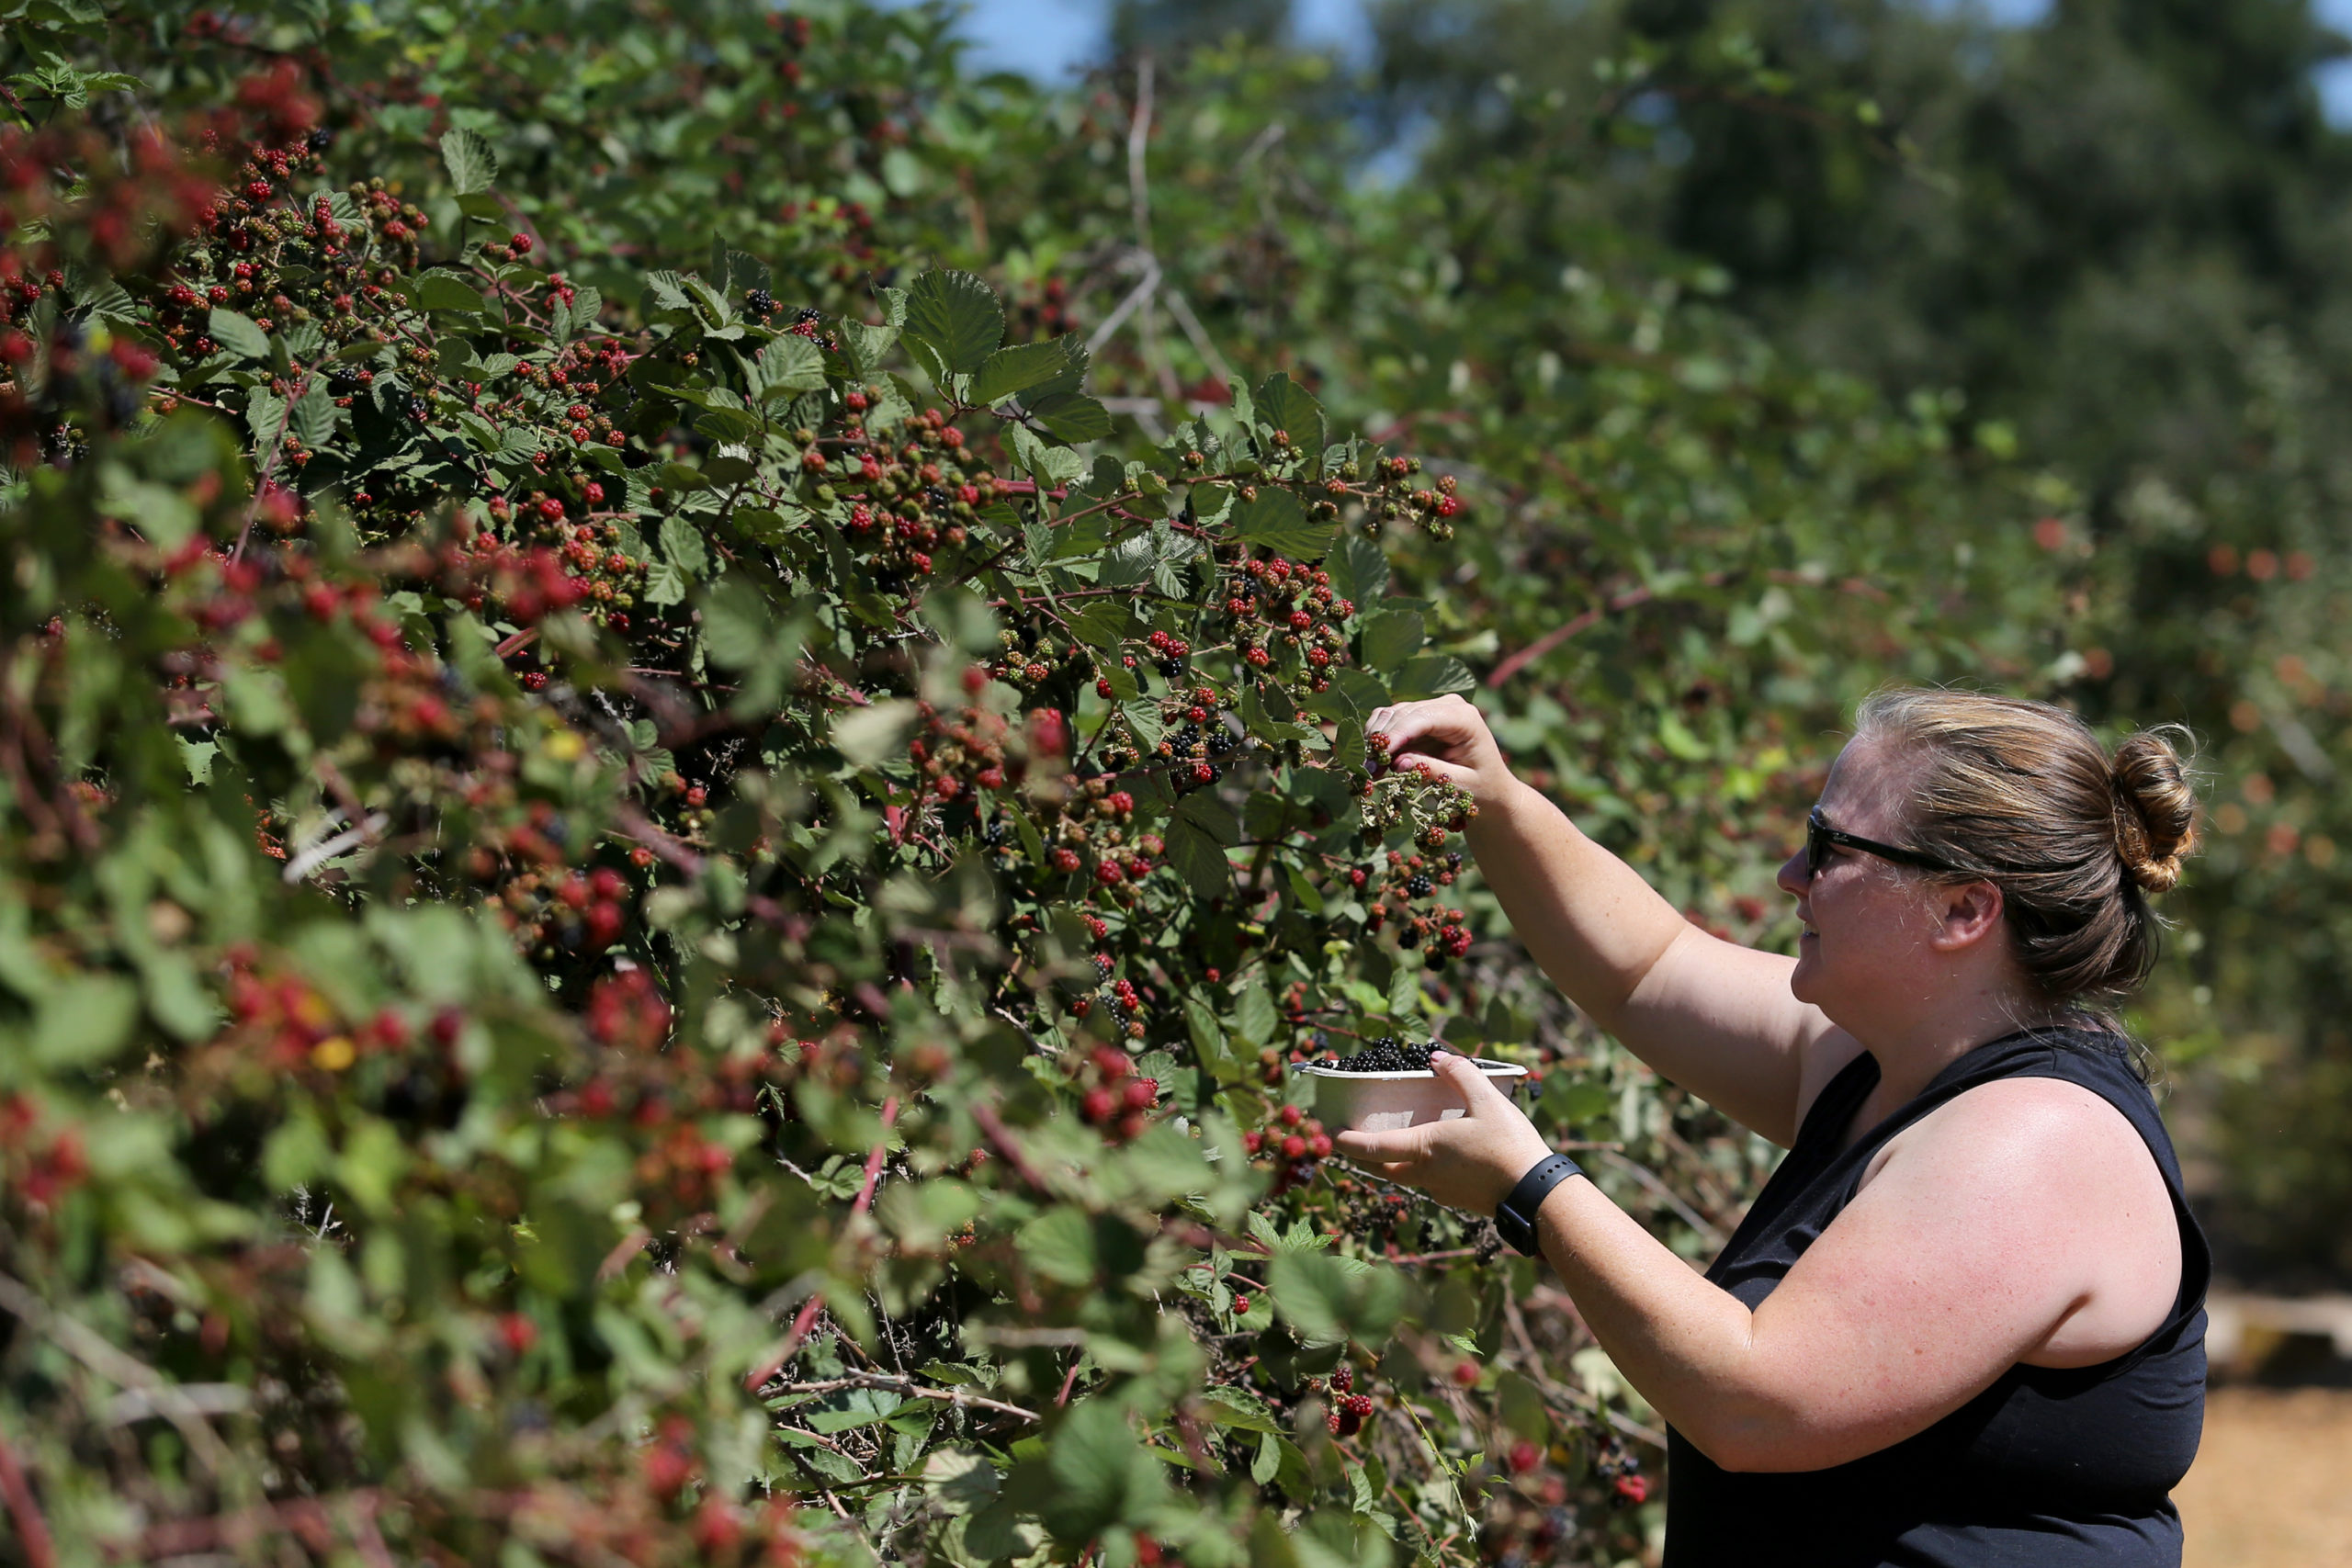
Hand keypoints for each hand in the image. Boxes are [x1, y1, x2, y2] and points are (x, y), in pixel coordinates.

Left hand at [1332, 1050, 1554, 1214]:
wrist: (1535, 1195)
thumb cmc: (1509, 1146)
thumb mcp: (1487, 1100)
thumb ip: (1460, 1074)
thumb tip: (1437, 1058)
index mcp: (1423, 1149)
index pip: (1371, 1147)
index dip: (1347, 1141)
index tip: (1331, 1133)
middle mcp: (1424, 1174)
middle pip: (1384, 1167)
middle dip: (1368, 1154)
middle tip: (1360, 1138)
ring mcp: (1440, 1191)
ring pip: (1407, 1177)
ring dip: (1396, 1162)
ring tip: (1400, 1141)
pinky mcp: (1458, 1200)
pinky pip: (1430, 1183)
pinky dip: (1423, 1169)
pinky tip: (1440, 1155)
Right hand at [1363, 694, 1519, 810]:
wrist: (1490, 788)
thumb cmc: (1482, 789)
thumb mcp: (1462, 785)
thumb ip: (1433, 771)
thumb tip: (1399, 762)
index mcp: (1464, 717)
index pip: (1423, 717)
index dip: (1397, 734)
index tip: (1378, 756)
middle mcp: (1448, 705)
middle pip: (1403, 713)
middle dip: (1382, 740)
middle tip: (1367, 770)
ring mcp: (1432, 708)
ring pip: (1391, 714)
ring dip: (1376, 740)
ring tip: (1370, 768)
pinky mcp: (1419, 717)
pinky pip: (1390, 721)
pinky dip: (1378, 739)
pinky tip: (1375, 760)